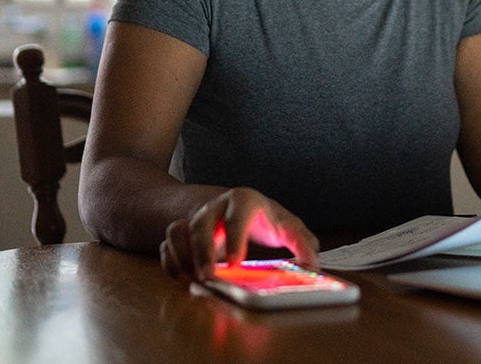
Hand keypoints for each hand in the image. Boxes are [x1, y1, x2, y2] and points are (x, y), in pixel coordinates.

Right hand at [160, 187, 318, 281]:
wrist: (239, 208)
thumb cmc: (267, 219)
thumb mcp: (288, 227)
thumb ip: (303, 244)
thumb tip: (312, 266)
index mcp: (245, 200)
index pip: (237, 214)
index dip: (235, 237)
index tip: (236, 262)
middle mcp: (216, 206)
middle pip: (202, 223)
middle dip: (203, 251)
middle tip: (211, 277)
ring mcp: (196, 217)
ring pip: (179, 231)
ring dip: (183, 257)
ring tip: (196, 281)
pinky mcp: (182, 231)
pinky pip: (167, 243)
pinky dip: (171, 261)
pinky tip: (184, 279)